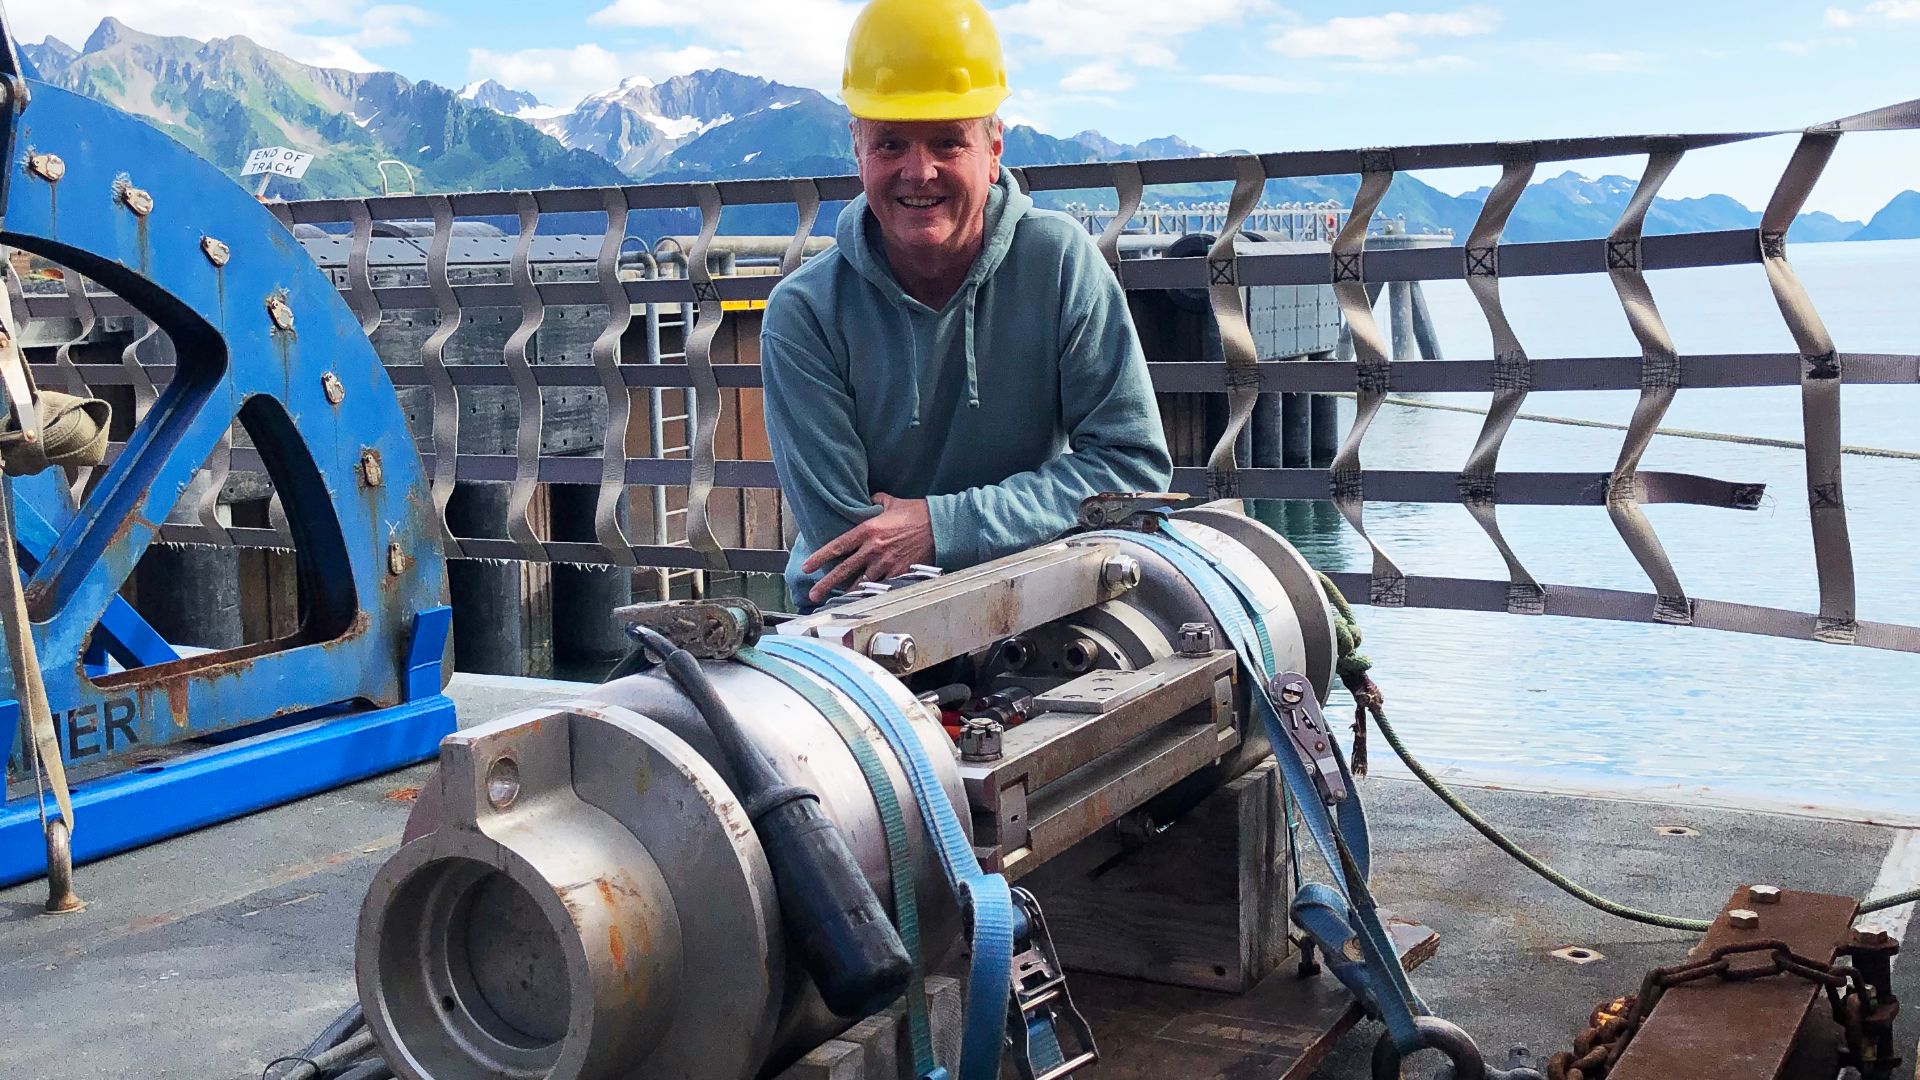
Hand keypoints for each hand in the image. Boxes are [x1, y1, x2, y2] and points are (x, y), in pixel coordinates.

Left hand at [804, 493, 933, 604]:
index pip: (837, 546)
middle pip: (844, 571)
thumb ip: (874, 501)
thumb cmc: (916, 512)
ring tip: (836, 600)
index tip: (807, 568)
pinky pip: (881, 586)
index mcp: (867, 530)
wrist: (940, 526)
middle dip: (826, 585)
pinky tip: (864, 598)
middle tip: (813, 594)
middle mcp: (873, 549)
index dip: (819, 558)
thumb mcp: (890, 501)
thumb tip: (866, 500)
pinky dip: (872, 592)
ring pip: (861, 583)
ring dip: (848, 592)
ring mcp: (886, 563)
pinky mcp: (899, 573)